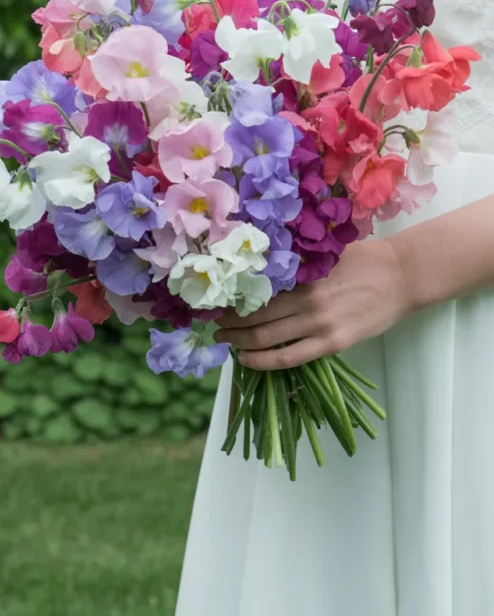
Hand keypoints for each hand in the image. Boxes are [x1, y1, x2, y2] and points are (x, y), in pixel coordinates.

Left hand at [214, 238, 412, 369]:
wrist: (401, 276)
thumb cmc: (362, 259)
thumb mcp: (324, 253)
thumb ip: (296, 263)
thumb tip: (260, 266)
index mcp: (302, 276)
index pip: (256, 293)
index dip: (233, 301)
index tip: (217, 303)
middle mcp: (306, 302)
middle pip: (255, 319)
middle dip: (230, 324)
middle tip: (214, 326)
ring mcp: (320, 326)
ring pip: (267, 340)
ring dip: (240, 343)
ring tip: (225, 342)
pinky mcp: (333, 344)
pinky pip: (290, 358)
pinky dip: (263, 361)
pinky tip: (248, 359)